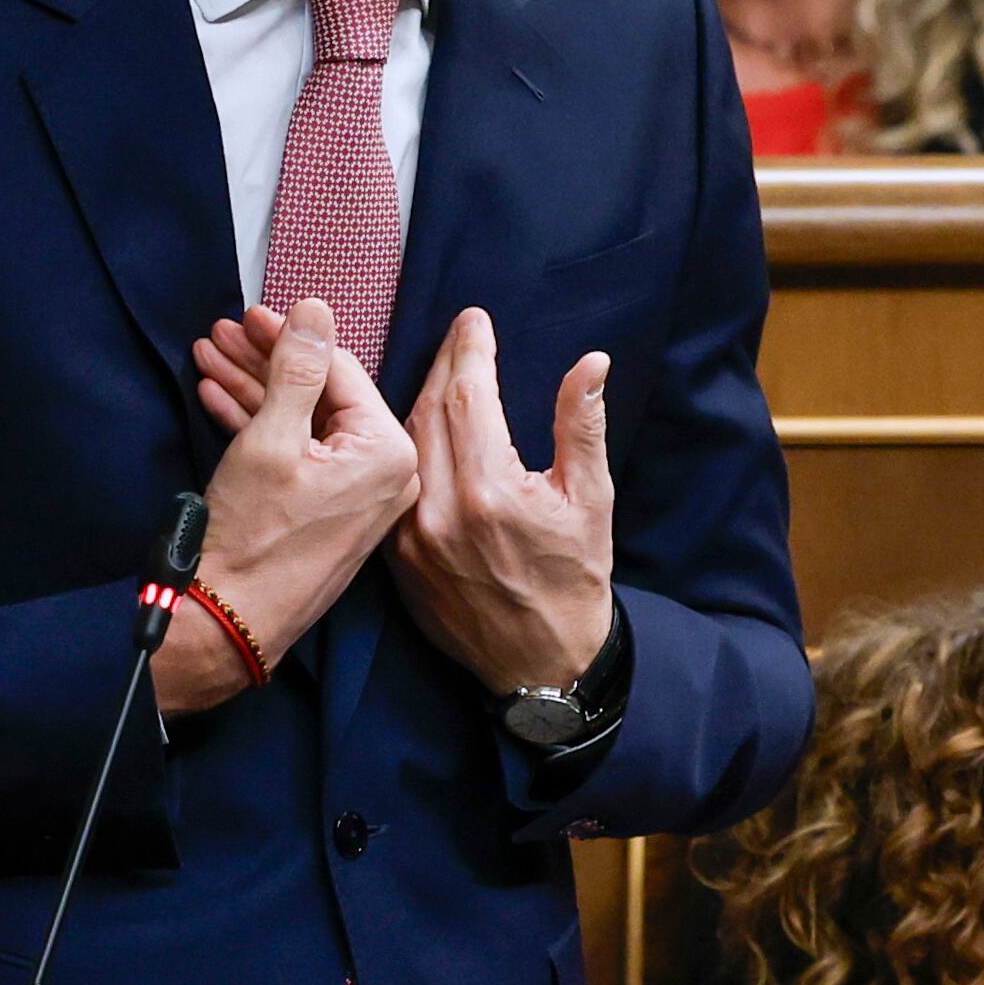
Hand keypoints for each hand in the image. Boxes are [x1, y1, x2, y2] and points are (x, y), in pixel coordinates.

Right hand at [160, 298, 418, 716]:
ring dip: (256, 387)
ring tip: (209, 356)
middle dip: (266, 359)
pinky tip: (218, 396)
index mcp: (387, 450)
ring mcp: (359, 497)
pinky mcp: (330, 514)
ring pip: (304, 422)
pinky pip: (300, 455)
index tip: (250, 313)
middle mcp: (387, 474)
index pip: (339, 369)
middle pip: (321, 393)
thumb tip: (315, 311)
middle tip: (222, 332)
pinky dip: (260, 426)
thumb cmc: (253, 538)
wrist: (228, 621)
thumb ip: (296, 368)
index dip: (288, 334)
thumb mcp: (271, 438)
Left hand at [392, 309, 615, 697]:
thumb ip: (582, 426)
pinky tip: (414, 428)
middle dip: (444, 365)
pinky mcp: (395, 558)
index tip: (475, 319)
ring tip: (439, 371)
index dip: (471, 350)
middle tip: (458, 335)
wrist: (540, 665)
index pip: (470, 396)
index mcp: (491, 491)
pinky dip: (400, 446)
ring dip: (417, 399)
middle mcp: (440, 510)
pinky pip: (391, 484)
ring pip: (403, 444)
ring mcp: (410, 536)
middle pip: (428, 411)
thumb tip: (592, 363)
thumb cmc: (575, 581)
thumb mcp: (592, 501)